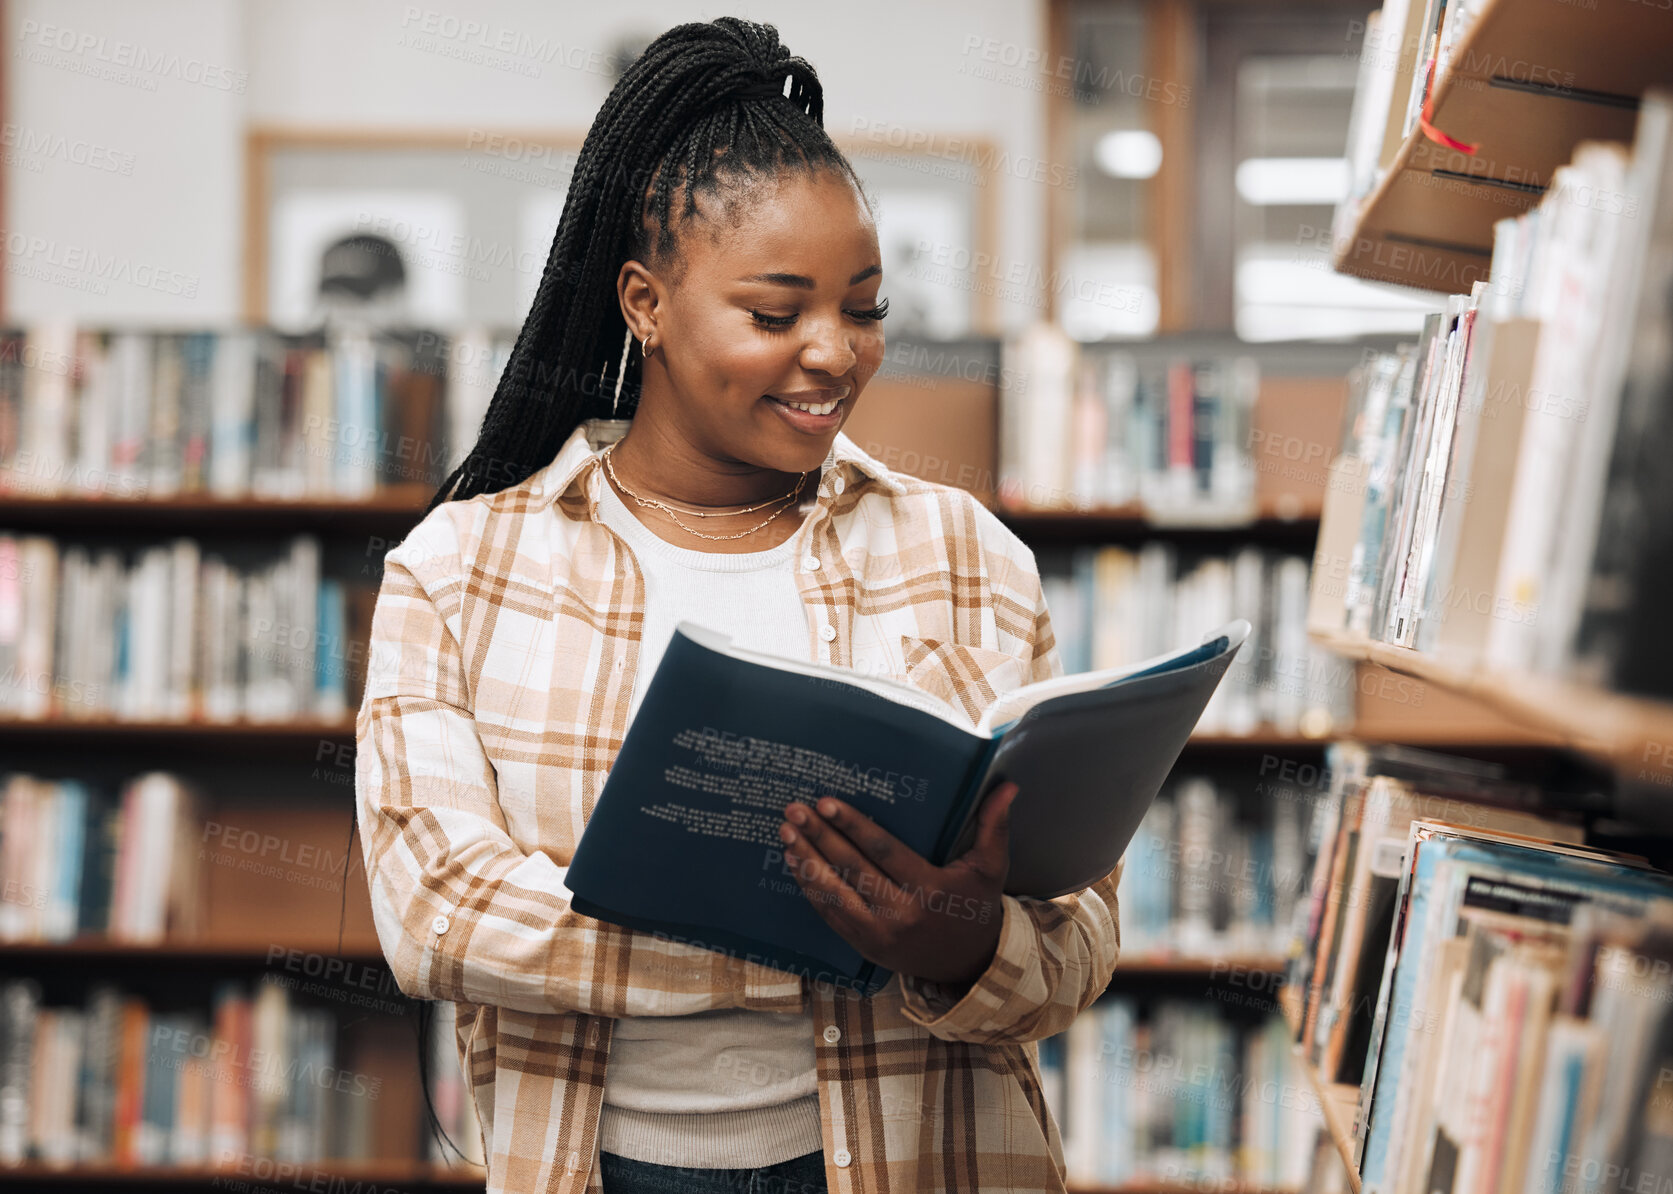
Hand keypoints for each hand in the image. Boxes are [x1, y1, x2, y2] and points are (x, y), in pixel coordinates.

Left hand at [777, 781, 1017, 986]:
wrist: (971, 966)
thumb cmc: (978, 907)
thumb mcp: (991, 868)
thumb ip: (995, 825)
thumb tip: (1008, 785)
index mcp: (930, 891)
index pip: (883, 851)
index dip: (852, 826)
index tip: (825, 803)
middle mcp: (901, 915)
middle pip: (852, 870)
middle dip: (819, 838)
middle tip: (794, 810)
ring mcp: (878, 935)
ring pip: (834, 895)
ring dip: (806, 862)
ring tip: (785, 833)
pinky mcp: (864, 947)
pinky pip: (830, 916)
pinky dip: (809, 890)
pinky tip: (794, 863)